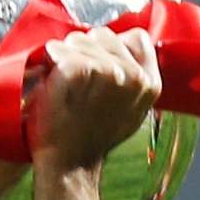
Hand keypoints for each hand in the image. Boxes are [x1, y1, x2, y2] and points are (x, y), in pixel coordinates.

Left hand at [28, 26, 160, 173]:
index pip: (137, 38)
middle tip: (77, 79)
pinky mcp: (80, 71)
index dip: (114, 46)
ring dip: (66, 53)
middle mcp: (134, 75)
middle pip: (104, 34)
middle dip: (86, 48)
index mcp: (150, 84)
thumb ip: (133, 80)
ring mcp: (109, 72)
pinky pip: (60, 50)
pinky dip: (50, 59)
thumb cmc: (93, 139)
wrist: (69, 165)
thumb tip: (124, 51)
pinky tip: (51, 79)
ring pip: (80, 39)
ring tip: (64, 82)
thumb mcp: (130, 111)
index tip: (99, 64)